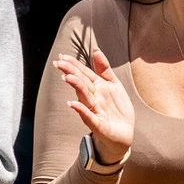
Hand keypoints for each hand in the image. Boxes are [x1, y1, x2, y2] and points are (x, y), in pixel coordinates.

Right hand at [55, 50, 137, 165]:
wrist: (123, 133)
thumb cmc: (116, 108)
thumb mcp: (113, 85)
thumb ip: (104, 69)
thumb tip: (95, 50)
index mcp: (97, 88)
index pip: (84, 74)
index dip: (74, 65)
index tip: (62, 56)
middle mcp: (93, 98)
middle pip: (82, 84)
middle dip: (71, 73)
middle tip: (59, 63)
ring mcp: (94, 111)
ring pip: (84, 97)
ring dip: (76, 87)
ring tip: (67, 77)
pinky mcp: (98, 124)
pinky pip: (89, 116)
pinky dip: (81, 110)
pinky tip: (73, 104)